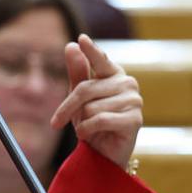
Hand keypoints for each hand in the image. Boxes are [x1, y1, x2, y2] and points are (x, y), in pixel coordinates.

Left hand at [49, 34, 141, 170]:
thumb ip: (77, 72)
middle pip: (85, 89)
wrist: (103, 153)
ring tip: (88, 129)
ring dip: (82, 122)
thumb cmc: (92, 121)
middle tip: (57, 122)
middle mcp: (127, 83)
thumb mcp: (79, 97)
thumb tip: (71, 46)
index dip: (91, 50)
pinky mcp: (135, 120)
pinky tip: (89, 135)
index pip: (100, 59)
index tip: (81, 39)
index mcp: (114, 74)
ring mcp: (134, 101)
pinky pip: (100, 120)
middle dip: (67, 108)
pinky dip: (88, 130)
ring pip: (91, 107)